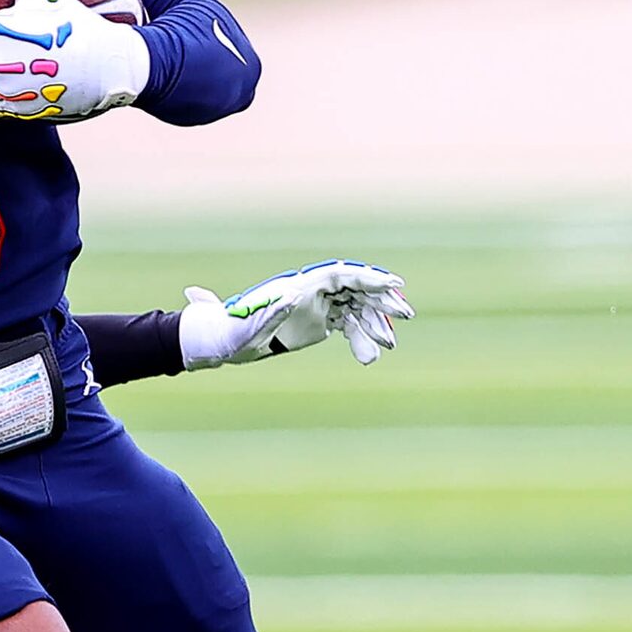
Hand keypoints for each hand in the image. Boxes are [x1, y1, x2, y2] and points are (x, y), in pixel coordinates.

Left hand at [179, 260, 411, 368]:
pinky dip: (361, 339)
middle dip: (380, 302)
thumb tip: (291, 295)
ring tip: (386, 346)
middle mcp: (312, 292)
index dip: (367, 278)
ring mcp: (318, 306)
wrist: (227, 342)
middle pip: (354, 291)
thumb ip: (271, 309)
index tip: (393, 284)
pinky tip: (369, 356)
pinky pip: (348, 326)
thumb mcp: (250, 323)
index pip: (340, 275)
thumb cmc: (234, 330)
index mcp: (300, 286)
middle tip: (404, 314)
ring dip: (374, 326)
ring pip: (356, 310)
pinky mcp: (320, 322)